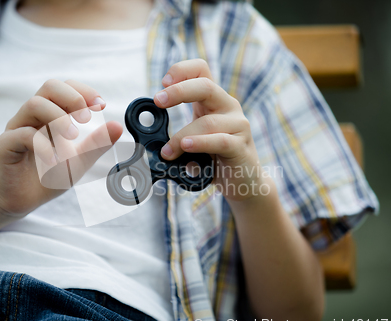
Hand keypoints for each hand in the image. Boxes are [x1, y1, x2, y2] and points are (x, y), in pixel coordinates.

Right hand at [0, 79, 122, 216]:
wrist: (25, 201)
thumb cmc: (50, 177)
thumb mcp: (80, 160)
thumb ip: (97, 144)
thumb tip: (118, 126)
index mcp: (51, 114)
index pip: (65, 88)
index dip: (83, 91)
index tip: (101, 105)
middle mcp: (33, 116)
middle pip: (49, 86)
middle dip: (72, 98)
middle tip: (87, 119)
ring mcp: (17, 128)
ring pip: (34, 104)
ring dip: (58, 118)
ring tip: (73, 137)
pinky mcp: (5, 145)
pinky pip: (23, 134)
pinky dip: (43, 145)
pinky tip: (53, 160)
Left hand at [154, 59, 264, 201]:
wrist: (243, 180)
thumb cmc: (214, 157)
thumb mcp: (193, 137)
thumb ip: (176, 132)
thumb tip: (147, 136)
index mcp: (213, 99)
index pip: (201, 69)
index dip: (181, 70)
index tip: (163, 83)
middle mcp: (228, 106)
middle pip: (206, 86)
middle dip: (179, 91)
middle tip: (158, 101)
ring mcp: (238, 125)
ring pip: (208, 122)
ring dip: (181, 136)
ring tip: (167, 151)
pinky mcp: (242, 146)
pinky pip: (221, 141)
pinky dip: (201, 143)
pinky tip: (187, 148)